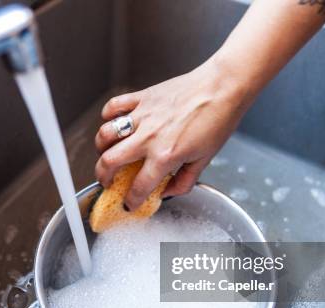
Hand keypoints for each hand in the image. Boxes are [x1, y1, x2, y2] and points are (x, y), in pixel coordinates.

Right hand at [94, 55, 253, 210]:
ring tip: (107, 153)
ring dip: (101, 148)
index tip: (129, 204)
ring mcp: (142, 116)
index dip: (131, 201)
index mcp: (165, 156)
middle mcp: (149, 137)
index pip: (138, 187)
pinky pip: (113, 107)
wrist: (223, 87)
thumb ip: (185, 181)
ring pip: (105, 135)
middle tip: (107, 182)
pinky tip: (114, 123)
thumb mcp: (205, 159)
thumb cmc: (218, 120)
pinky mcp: (142, 98)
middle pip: (109, 162)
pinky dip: (108, 117)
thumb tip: (169, 191)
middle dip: (103, 178)